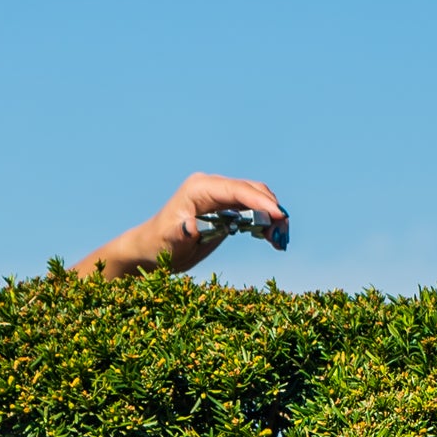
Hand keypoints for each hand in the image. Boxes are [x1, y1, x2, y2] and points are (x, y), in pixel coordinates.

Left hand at [84, 173, 286, 274]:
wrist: (152, 250)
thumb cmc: (158, 245)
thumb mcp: (169, 240)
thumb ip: (181, 232)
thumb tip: (190, 225)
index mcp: (199, 188)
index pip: (236, 190)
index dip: (260, 201)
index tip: (279, 216)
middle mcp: (212, 187)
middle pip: (251, 190)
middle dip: (271, 210)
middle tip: (283, 234)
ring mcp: (220, 196)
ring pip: (256, 199)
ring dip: (272, 217)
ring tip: (280, 240)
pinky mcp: (226, 209)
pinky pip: (252, 210)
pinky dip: (266, 223)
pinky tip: (273, 240)